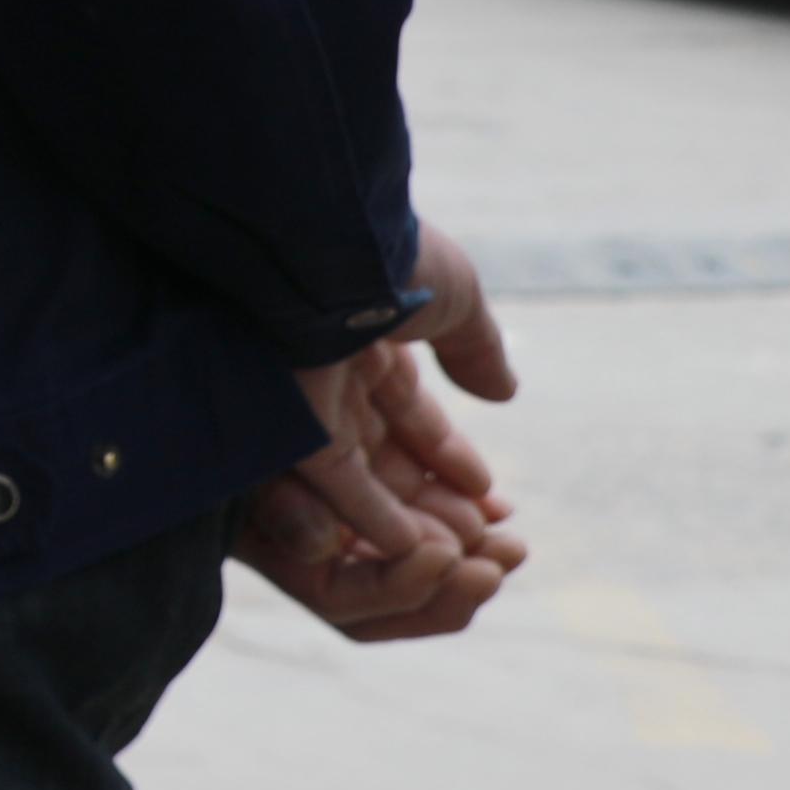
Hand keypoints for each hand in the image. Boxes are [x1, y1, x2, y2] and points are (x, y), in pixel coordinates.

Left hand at [237, 224, 525, 644]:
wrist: (328, 236)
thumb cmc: (393, 257)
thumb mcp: (453, 294)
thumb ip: (475, 346)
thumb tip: (503, 392)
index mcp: (365, 335)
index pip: (410, 415)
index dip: (450, 458)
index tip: (489, 496)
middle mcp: (329, 372)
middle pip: (386, 457)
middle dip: (436, 502)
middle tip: (484, 539)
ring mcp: (304, 397)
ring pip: (362, 479)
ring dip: (413, 520)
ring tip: (464, 553)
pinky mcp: (285, 421)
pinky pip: (331, 482)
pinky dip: (369, 516)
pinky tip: (411, 547)